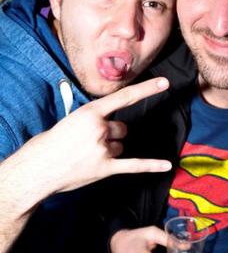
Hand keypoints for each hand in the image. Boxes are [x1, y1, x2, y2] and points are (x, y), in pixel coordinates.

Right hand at [22, 77, 171, 193]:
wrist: (36, 169)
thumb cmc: (48, 144)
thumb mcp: (70, 121)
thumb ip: (91, 121)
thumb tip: (106, 129)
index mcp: (90, 112)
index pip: (124, 97)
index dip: (146, 89)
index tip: (165, 83)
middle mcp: (100, 129)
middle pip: (122, 128)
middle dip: (111, 134)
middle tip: (88, 143)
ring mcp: (104, 149)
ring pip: (121, 145)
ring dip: (110, 150)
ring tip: (87, 156)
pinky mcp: (105, 168)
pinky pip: (134, 165)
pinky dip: (151, 165)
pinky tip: (166, 165)